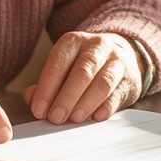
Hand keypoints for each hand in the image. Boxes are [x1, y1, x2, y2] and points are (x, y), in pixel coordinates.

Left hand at [22, 32, 141, 124]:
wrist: (120, 55)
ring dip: (87, 102)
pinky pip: (118, 93)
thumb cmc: (82, 67)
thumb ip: (45, 84)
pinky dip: (107, 106)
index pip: (58, 62)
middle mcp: (96, 47)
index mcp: (74, 42)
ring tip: (74, 119)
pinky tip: (97, 117)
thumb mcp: (62, 68)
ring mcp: (116, 61)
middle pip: (83, 71)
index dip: (47, 87)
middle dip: (67, 96)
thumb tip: (31, 99)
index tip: (39, 110)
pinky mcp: (129, 79)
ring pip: (103, 82)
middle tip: (56, 117)